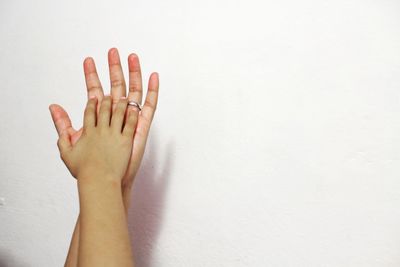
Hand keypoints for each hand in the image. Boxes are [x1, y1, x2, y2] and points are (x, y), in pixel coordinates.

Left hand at [49, 48, 158, 191]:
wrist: (107, 180)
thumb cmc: (92, 165)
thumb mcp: (72, 143)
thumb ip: (64, 125)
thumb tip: (53, 106)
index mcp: (101, 118)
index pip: (96, 92)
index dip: (91, 76)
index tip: (88, 60)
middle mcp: (116, 116)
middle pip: (116, 87)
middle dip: (114, 69)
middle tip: (112, 51)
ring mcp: (130, 120)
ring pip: (133, 91)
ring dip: (133, 74)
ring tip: (132, 56)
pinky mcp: (142, 126)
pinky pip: (149, 106)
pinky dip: (153, 91)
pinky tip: (154, 77)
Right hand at [57, 95, 138, 181]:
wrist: (98, 179)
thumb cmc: (83, 170)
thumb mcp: (66, 150)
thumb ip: (61, 129)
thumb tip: (53, 109)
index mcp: (88, 132)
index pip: (90, 113)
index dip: (92, 104)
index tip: (94, 97)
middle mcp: (101, 130)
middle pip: (105, 110)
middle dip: (107, 101)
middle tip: (110, 95)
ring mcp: (114, 135)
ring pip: (119, 114)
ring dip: (122, 104)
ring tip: (124, 98)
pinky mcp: (126, 141)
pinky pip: (130, 124)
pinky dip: (133, 115)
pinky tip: (135, 109)